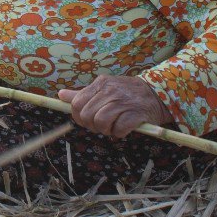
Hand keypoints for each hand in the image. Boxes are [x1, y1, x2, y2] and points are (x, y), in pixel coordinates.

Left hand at [57, 75, 172, 137]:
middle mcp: (110, 91)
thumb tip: (61, 95)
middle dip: (92, 125)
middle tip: (101, 126)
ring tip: (112, 127)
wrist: (156, 94)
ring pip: (101, 122)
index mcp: (100, 83)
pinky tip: (123, 129)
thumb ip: (82, 93)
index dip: (78, 116)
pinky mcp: (136, 114)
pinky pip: (119, 129)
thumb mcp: (104, 88)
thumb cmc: (126, 93)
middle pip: (88, 115)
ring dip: (105, 130)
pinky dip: (119, 133)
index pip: (77, 103)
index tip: (87, 120)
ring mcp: (123, 102)